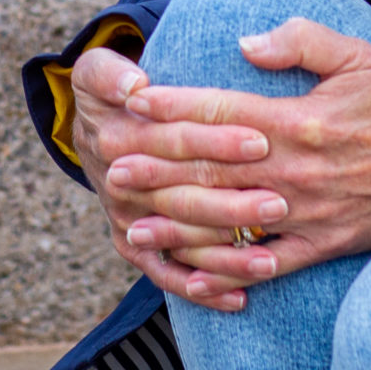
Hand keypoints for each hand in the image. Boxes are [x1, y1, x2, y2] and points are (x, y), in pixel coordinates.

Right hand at [69, 46, 274, 310]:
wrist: (91, 128)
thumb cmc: (111, 89)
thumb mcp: (98, 69)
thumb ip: (111, 72)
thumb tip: (134, 84)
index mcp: (120, 135)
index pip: (176, 138)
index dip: (217, 139)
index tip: (260, 140)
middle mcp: (122, 184)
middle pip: (184, 195)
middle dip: (232, 203)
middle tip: (279, 205)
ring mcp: (128, 219)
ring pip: (182, 242)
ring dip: (225, 254)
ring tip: (269, 260)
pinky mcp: (132, 245)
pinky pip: (167, 274)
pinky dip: (202, 291)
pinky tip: (240, 299)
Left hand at [108, 20, 370, 309]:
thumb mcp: (355, 53)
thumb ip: (298, 40)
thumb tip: (243, 42)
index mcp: (299, 118)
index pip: (221, 111)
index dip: (172, 106)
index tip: (132, 101)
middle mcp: (297, 168)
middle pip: (213, 169)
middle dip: (158, 169)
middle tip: (112, 168)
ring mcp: (310, 211)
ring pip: (232, 222)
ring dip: (178, 226)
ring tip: (133, 226)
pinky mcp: (325, 242)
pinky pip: (269, 262)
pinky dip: (230, 271)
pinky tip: (193, 272)